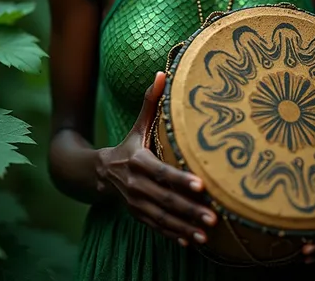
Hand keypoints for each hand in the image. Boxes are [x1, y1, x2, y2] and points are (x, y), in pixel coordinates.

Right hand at [96, 72, 216, 246]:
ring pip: (164, 219)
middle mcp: (137, 186)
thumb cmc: (129, 145)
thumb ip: (150, 101)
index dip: (181, 179)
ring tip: (208, 234)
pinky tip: (192, 242)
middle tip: (214, 217)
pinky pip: (158, 229)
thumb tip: (162, 72)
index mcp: (139, 162)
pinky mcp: (139, 216)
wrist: (100, 173)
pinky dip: (174, 236)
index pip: (162, 173)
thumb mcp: (138, 125)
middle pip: (166, 200)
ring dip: (186, 227)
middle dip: (190, 209)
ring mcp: (137, 204)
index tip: (201, 185)